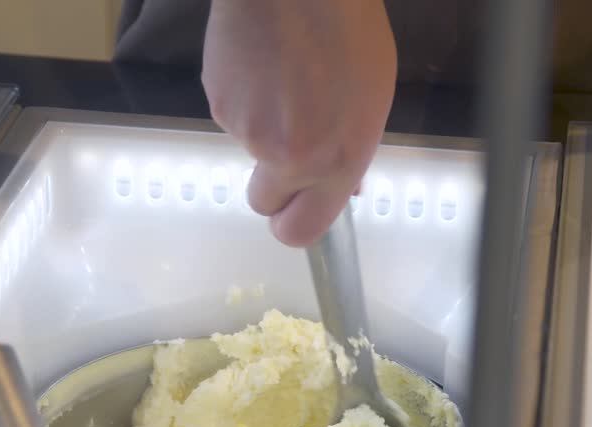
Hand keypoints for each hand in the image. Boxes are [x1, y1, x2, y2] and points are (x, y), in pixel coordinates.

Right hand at [202, 0, 396, 246]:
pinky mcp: (218, 104)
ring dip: (264, 127)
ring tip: (285, 79)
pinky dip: (245, 99)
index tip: (296, 214)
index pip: (302, 231)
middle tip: (287, 152)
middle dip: (272, 188)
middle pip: (263, 204)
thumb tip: (344, 183)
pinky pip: (232, 116)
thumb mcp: (373, 97)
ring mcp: (248, 132)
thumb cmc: (347, 29)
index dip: (294, 226)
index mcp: (336, 160)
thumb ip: (353, 149)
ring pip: (250, 150)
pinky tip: (263, 65)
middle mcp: (289, 156)